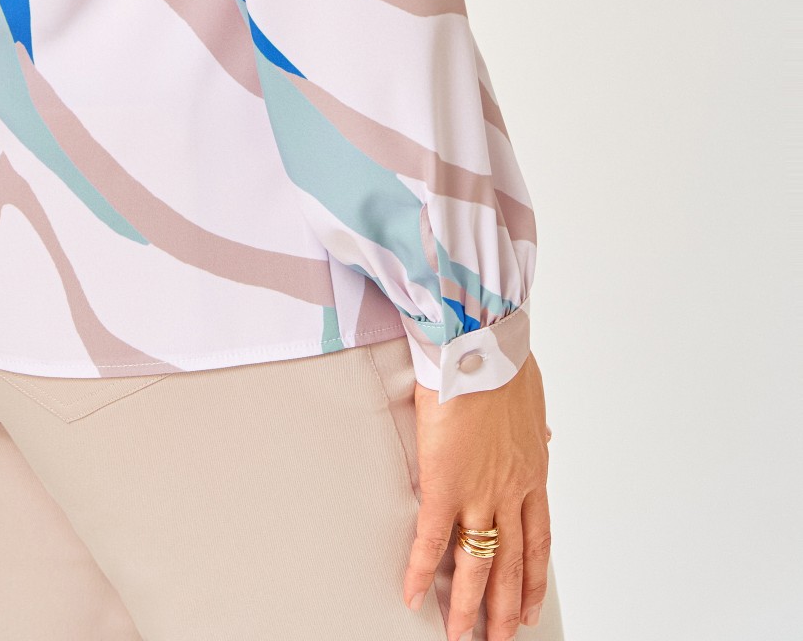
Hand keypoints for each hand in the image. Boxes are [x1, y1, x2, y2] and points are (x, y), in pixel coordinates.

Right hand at [403, 351, 551, 639]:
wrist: (481, 342)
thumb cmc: (503, 359)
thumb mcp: (532, 400)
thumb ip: (533, 427)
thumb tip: (542, 435)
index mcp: (532, 471)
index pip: (537, 539)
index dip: (533, 577)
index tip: (529, 604)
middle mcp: (511, 490)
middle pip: (510, 563)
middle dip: (505, 605)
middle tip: (500, 636)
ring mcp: (479, 491)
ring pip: (477, 563)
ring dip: (468, 604)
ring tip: (460, 634)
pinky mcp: (444, 484)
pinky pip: (431, 540)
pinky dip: (420, 570)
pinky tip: (412, 593)